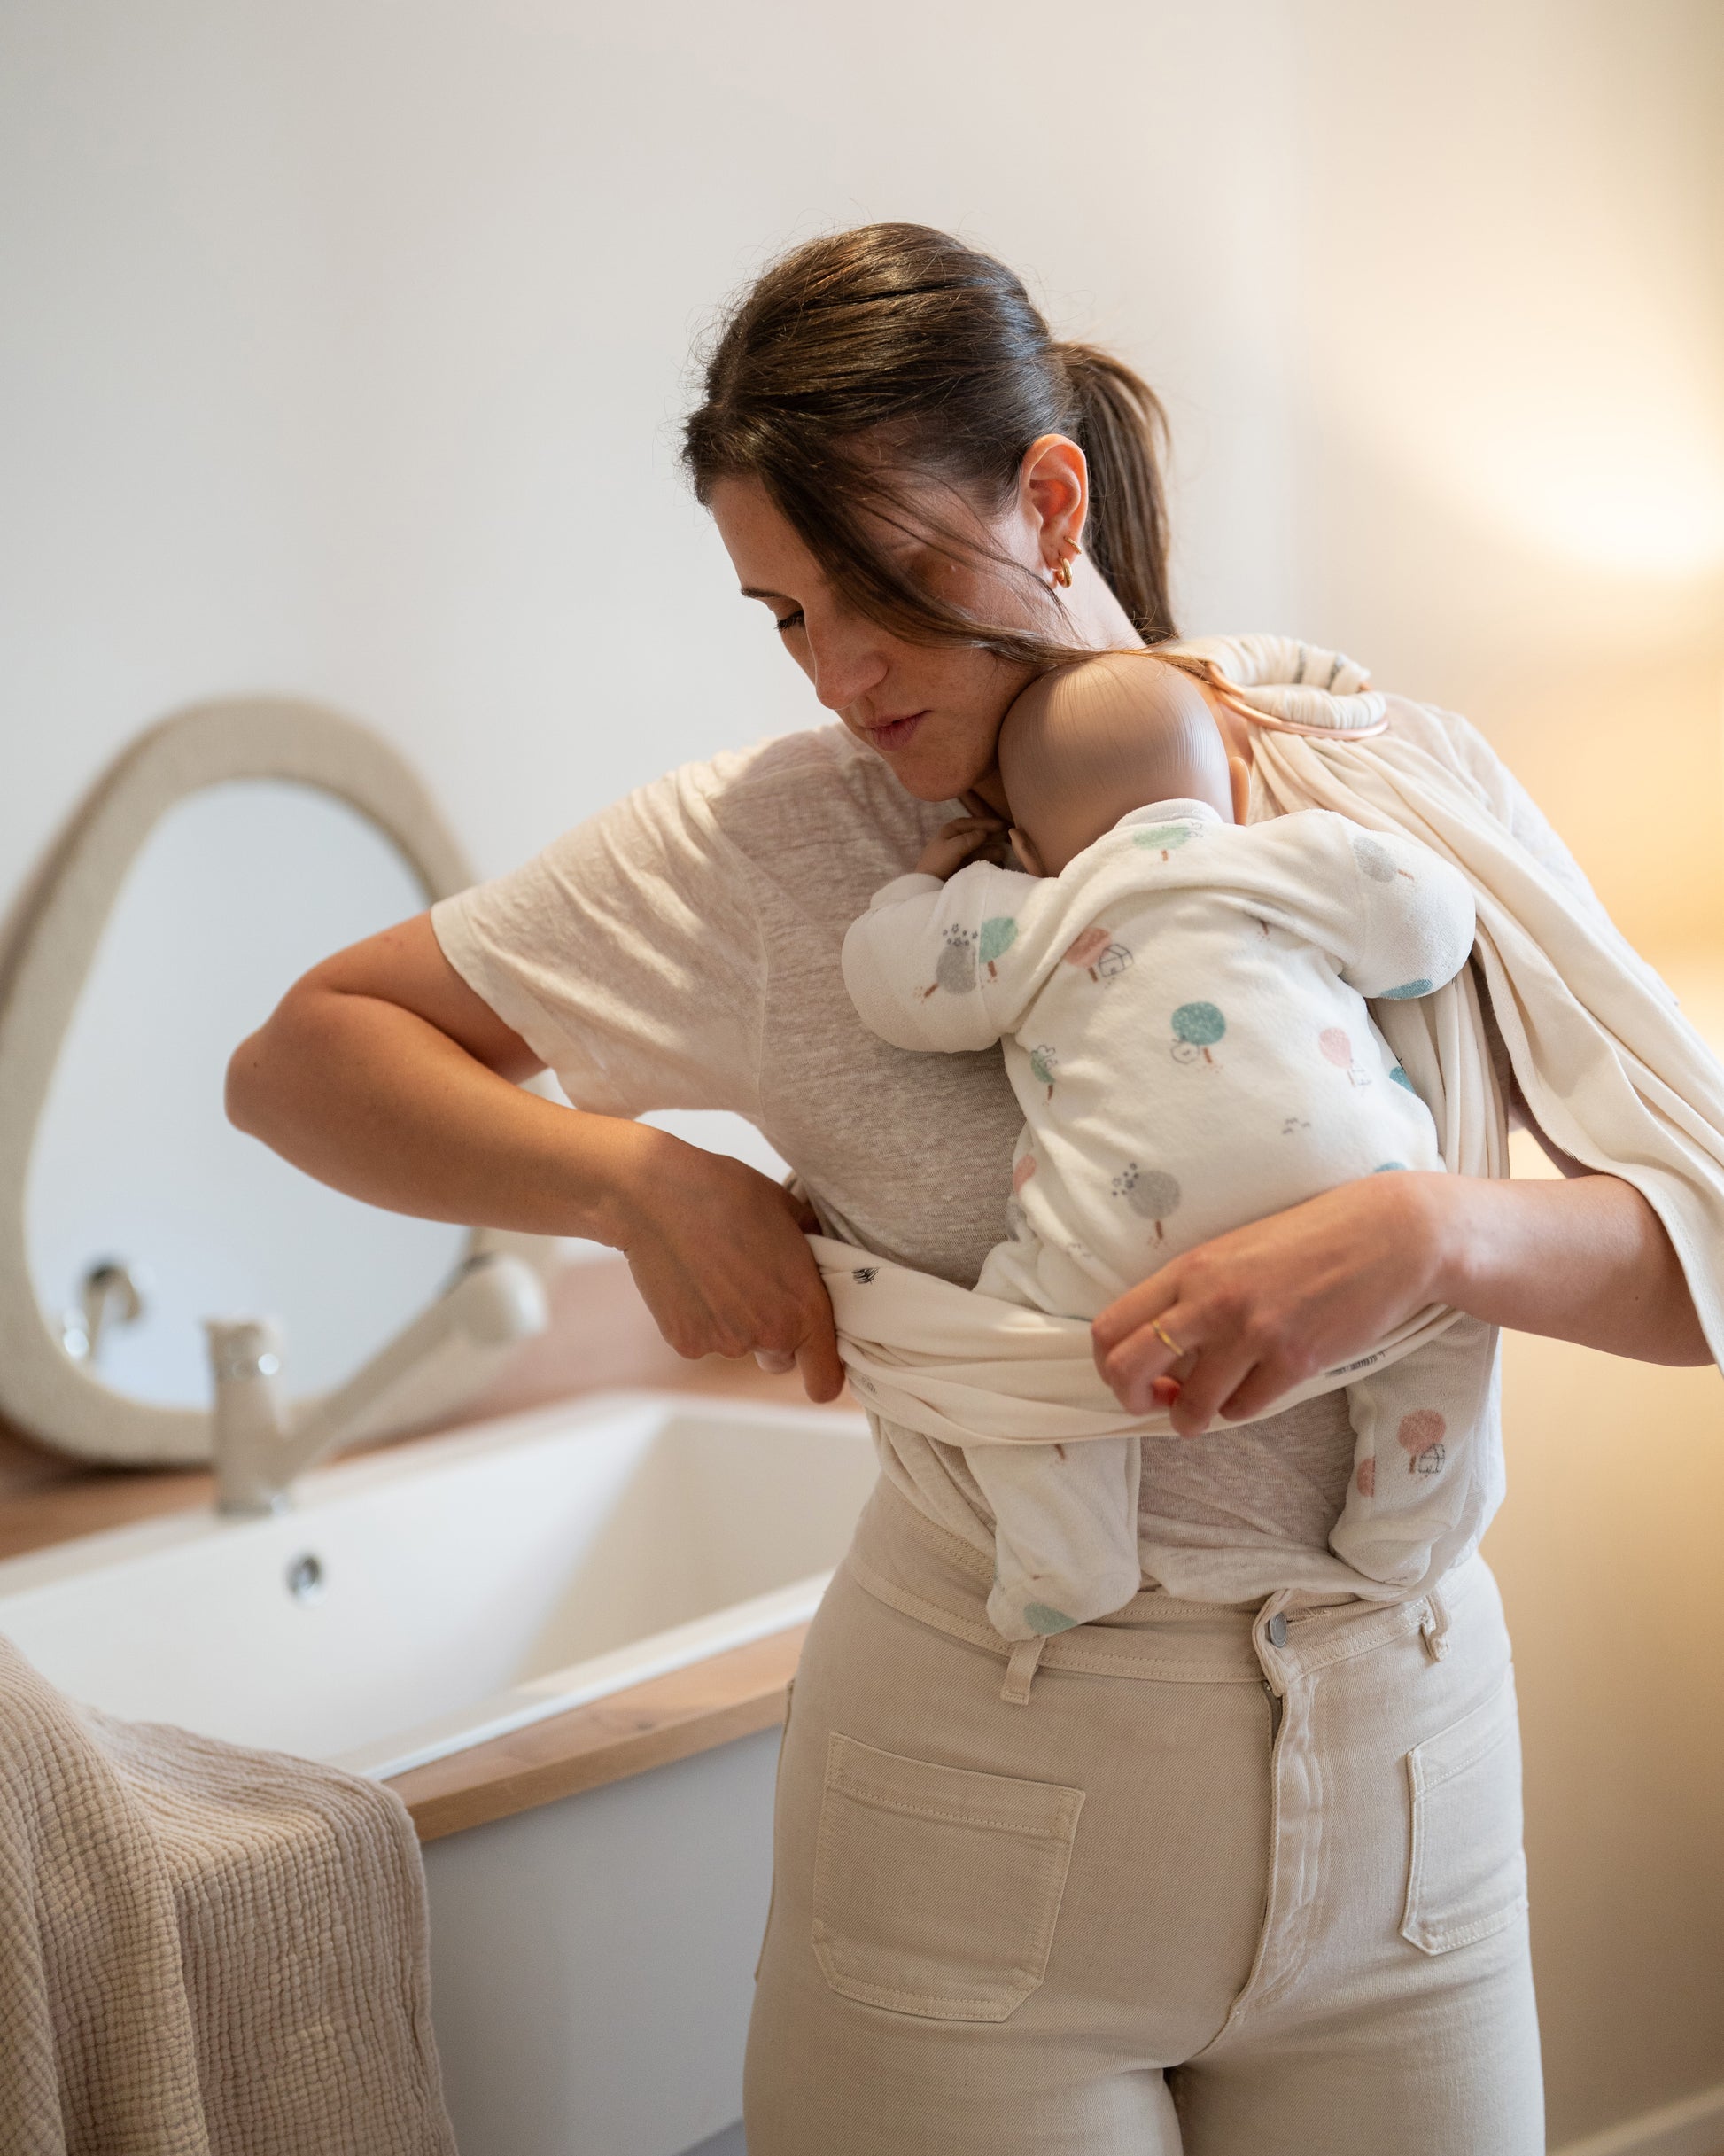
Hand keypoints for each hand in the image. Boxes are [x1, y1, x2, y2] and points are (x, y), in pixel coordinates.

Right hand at [613, 1128, 845, 1402]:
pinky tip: (690, 1279)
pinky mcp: (685, 1343)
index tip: (816, 1361)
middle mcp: (767, 1335)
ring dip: (734, 1323)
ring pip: (739, 1347)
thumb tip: (825, 1259)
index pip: (825, 1380)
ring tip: (716, 1272)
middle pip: (780, 1360)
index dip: (824, 1374)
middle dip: (776, 1338)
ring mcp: (723, 1343)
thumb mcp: (789, 1212)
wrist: (655, 1196)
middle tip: (756, 1290)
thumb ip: (815, 1250)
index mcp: (804, 1309)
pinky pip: (702, 1340)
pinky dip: (698, 1319)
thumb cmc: (728, 1194)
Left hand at [915, 815, 1006, 879]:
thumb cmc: (937, 863)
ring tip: (1003, 853)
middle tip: (1007, 836)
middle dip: (991, 836)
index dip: (985, 823)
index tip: (1000, 825)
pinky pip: (977, 861)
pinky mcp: (961, 867)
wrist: (928, 886)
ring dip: (990, 849)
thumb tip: (983, 833)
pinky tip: (996, 863)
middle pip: (975, 835)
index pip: (969, 823)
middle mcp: (954, 841)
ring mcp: (958, 855)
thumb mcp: (952, 848)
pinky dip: (986, 860)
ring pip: (978, 849)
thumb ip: (968, 839)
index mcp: (948, 832)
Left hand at [1091, 1173, 1448, 1436]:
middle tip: (1152, 1403)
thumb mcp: (1236, 1248)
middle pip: (1128, 1368)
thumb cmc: (1312, 1238)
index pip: (1111, 1326)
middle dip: (1131, 1399)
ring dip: (1191, 1418)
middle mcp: (1212, 1301)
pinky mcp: (1297, 1361)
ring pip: (1190, 1405)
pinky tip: (1253, 1390)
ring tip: (1202, 1412)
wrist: (1392, 1236)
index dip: (1107, 1362)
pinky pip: (1245, 1408)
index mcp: (1190, 1268)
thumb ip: (1194, 1290)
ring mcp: (1254, 1333)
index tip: (1129, 1373)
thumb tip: (1160, 1346)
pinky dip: (1240, 1409)